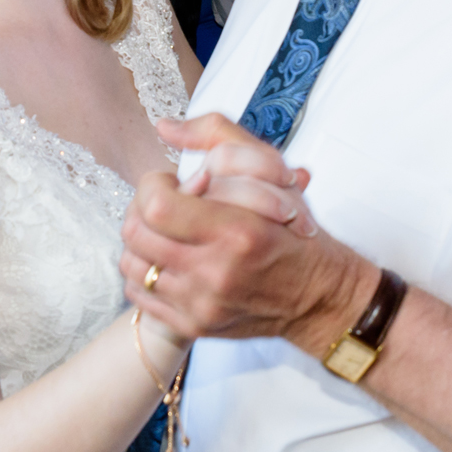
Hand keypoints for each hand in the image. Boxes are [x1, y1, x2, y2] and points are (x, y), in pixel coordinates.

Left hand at [120, 114, 374, 352]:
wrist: (318, 297)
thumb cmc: (295, 232)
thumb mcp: (272, 174)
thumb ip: (219, 137)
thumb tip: (164, 126)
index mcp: (238, 232)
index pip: (157, 206)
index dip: (153, 186)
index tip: (171, 183)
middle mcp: (215, 273)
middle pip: (136, 234)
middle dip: (143, 209)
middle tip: (166, 204)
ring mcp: (201, 304)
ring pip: (132, 264)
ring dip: (142, 240)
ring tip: (167, 232)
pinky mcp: (193, 326)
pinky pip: (139, 295)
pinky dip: (145, 273)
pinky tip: (167, 260)